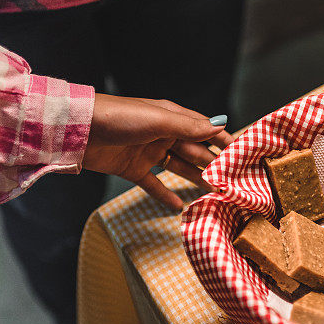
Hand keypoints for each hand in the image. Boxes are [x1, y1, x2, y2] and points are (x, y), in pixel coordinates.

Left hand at [84, 94, 233, 209]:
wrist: (79, 130)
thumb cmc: (119, 117)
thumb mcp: (158, 121)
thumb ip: (189, 128)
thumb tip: (219, 128)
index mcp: (171, 118)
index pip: (204, 130)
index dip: (223, 140)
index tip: (243, 154)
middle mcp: (162, 134)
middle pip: (194, 151)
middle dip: (213, 164)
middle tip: (232, 182)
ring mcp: (148, 152)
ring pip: (178, 167)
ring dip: (195, 179)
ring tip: (214, 193)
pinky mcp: (132, 169)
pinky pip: (154, 184)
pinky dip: (166, 194)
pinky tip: (179, 205)